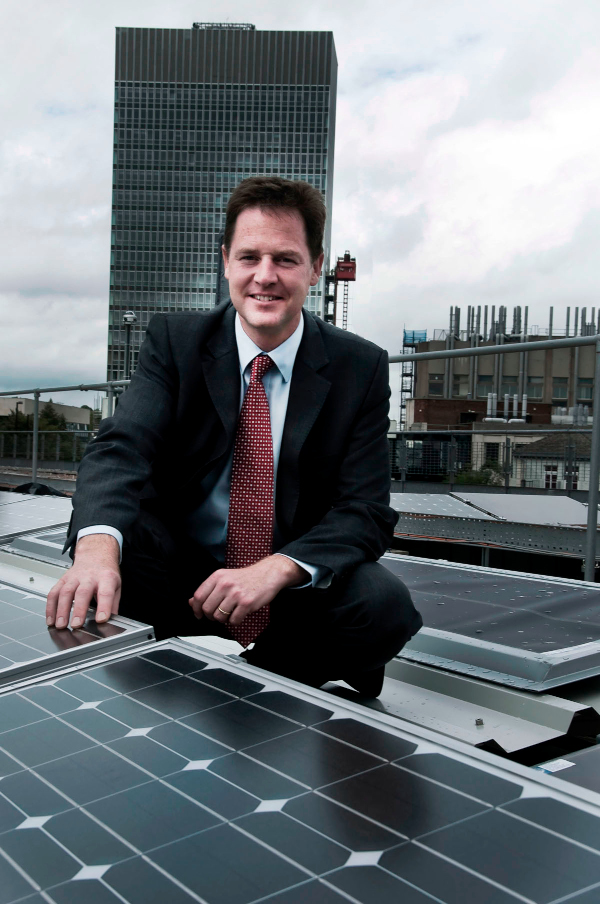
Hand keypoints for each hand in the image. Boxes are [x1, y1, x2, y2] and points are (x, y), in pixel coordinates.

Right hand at [46, 535, 120, 628]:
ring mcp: (74, 577)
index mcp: (106, 578)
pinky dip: (50, 607)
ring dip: (61, 610)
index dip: (104, 607)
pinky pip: (54, 593)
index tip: (101, 620)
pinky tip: (51, 619)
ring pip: (65, 592)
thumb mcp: (117, 586)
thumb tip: (113, 622)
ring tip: (61, 625)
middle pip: (83, 593)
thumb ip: (113, 605)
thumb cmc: (105, 573)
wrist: (95, 554)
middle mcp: (89, 577)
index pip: (106, 593)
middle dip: (78, 610)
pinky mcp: (63, 579)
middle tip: (76, 625)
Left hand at [188, 555, 306, 626]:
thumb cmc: (246, 577)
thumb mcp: (224, 578)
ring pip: (219, 617)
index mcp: (217, 576)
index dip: (196, 609)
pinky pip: (233, 620)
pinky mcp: (246, 603)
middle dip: (210, 616)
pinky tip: (239, 614)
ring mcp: (236, 594)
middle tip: (217, 615)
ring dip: (223, 619)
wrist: (268, 574)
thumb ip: (208, 590)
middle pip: (207, 609)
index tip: (198, 614)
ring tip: (230, 613)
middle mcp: (225, 584)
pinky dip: (235, 621)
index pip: (198, 596)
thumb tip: (192, 602)